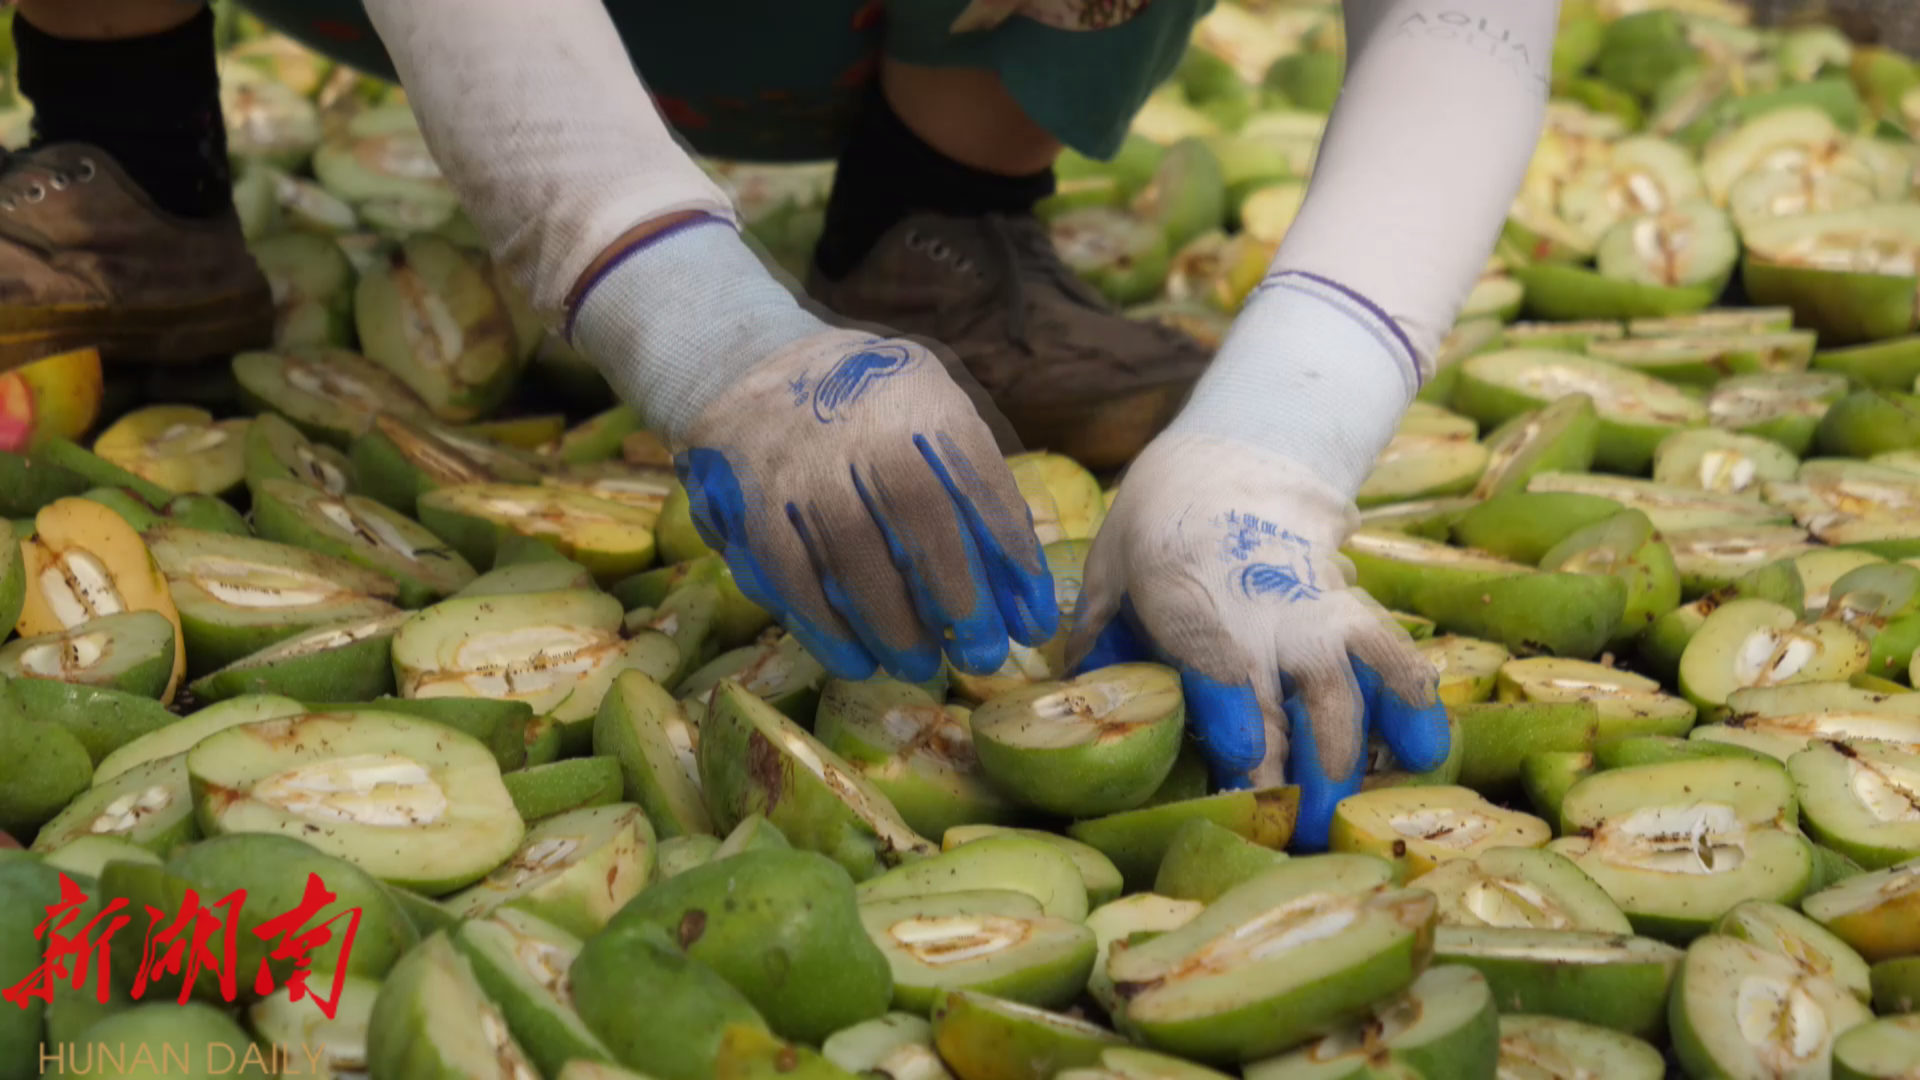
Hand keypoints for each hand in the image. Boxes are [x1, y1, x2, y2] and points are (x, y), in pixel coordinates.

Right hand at [675, 328, 1059, 684]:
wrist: (750, 368)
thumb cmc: (871, 413)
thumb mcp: (934, 413)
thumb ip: (977, 489)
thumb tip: (1022, 595)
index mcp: (923, 403)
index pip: (980, 486)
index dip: (1012, 561)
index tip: (1033, 623)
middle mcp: (864, 429)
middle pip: (921, 522)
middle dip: (959, 602)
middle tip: (981, 657)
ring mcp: (804, 468)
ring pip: (855, 560)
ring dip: (894, 629)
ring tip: (921, 666)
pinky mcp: (754, 506)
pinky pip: (794, 580)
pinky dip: (828, 631)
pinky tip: (857, 661)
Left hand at [1069, 431, 1447, 850]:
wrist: (1233, 459)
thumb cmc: (1156, 528)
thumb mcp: (1110, 567)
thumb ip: (1097, 637)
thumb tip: (1075, 699)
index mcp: (1182, 587)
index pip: (1211, 647)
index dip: (1229, 700)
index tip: (1241, 753)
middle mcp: (1257, 601)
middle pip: (1287, 688)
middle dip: (1299, 764)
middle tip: (1300, 829)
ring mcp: (1312, 605)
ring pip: (1346, 681)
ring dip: (1353, 752)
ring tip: (1354, 812)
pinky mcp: (1351, 609)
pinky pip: (1391, 655)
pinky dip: (1412, 703)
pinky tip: (1426, 753)